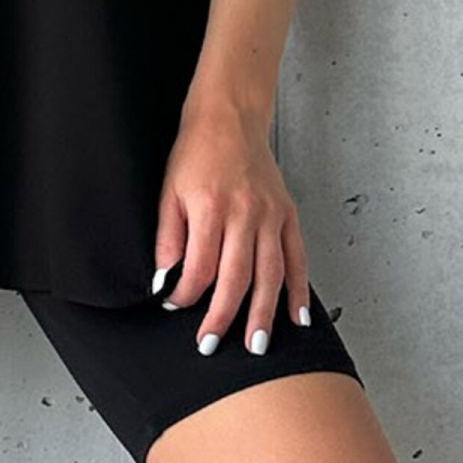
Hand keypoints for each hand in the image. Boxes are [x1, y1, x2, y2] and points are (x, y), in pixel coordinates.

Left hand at [152, 105, 311, 353]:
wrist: (230, 118)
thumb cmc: (197, 152)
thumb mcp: (169, 191)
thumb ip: (167, 237)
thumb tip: (163, 278)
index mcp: (211, 209)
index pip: (199, 267)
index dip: (186, 294)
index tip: (175, 306)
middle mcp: (245, 214)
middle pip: (236, 278)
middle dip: (223, 317)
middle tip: (212, 345)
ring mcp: (270, 216)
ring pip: (270, 275)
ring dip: (264, 314)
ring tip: (257, 344)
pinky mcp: (287, 214)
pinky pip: (297, 258)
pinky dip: (299, 290)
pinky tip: (296, 316)